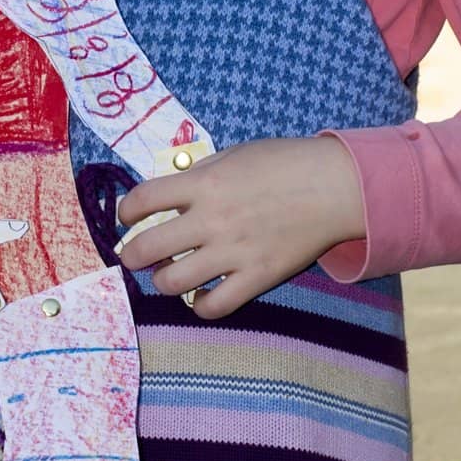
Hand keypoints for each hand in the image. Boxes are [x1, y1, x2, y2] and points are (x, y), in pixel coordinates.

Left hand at [115, 134, 364, 318]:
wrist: (335, 187)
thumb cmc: (285, 162)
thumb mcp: (234, 154)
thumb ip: (201, 174)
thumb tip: (173, 195)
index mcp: (203, 184)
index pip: (143, 200)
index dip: (126, 211)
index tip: (128, 217)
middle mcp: (211, 220)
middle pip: (147, 248)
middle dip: (131, 255)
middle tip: (134, 254)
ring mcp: (233, 253)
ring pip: (172, 283)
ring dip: (161, 280)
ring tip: (167, 273)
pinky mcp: (257, 278)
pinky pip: (215, 306)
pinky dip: (200, 305)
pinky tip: (200, 295)